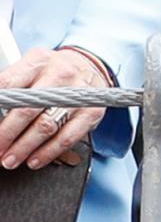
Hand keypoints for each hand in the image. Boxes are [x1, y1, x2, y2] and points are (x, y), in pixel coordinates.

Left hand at [0, 47, 109, 169]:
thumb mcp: (31, 68)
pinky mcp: (92, 112)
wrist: (89, 69)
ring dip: (24, 147)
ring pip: (46, 126)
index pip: (8, 83)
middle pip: (27, 109)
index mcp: (38, 61)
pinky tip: (34, 159)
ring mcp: (78, 94)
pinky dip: (48, 152)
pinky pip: (67, 137)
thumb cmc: (52, 73)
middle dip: (7, 133)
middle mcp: (60, 74)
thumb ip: (12, 87)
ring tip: (10, 159)